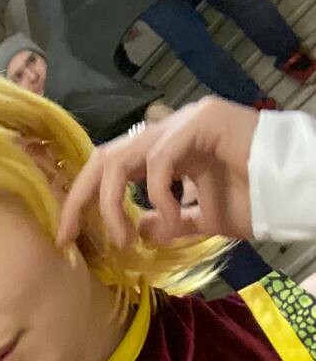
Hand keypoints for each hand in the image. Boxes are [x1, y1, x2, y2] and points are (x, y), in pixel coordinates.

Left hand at [57, 97, 258, 247]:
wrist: (293, 190)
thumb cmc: (254, 200)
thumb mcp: (199, 221)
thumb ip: (167, 222)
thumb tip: (138, 230)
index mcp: (164, 150)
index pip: (108, 168)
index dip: (83, 201)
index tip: (67, 238)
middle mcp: (168, 129)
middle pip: (102, 158)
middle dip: (79, 200)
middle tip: (68, 236)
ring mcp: (183, 121)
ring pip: (120, 158)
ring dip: (111, 204)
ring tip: (122, 239)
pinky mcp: (201, 120)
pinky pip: (159, 159)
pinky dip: (155, 193)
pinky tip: (171, 216)